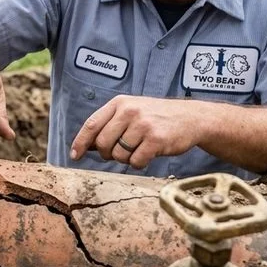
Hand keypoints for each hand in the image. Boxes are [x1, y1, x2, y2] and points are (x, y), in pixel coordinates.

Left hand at [69, 96, 209, 168]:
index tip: (75, 155)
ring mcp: (143, 125)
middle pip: (103, 144)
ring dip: (127, 159)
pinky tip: (149, 154)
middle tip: (120, 153)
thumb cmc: (157, 117)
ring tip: (140, 148)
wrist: (191, 117)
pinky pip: (136, 162)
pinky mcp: (156, 139)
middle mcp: (130, 111)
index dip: (81, 142)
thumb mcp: (132, 111)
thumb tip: (86, 145)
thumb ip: (110, 124)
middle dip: (108, 154)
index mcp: (120, 103)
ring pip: (119, 155)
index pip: (92, 124)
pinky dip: (140, 163)